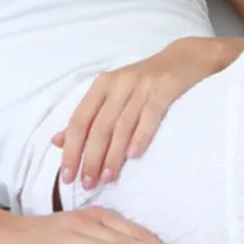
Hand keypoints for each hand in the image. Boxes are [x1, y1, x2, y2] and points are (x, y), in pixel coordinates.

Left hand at [52, 36, 243, 190]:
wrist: (185, 58)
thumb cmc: (145, 82)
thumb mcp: (112, 94)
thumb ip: (87, 117)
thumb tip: (57, 141)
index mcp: (102, 85)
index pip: (80, 121)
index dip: (71, 150)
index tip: (66, 177)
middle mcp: (119, 83)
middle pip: (99, 126)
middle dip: (91, 158)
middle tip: (87, 184)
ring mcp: (142, 85)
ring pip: (122, 125)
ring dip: (113, 155)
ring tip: (108, 179)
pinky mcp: (165, 88)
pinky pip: (150, 114)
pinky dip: (140, 136)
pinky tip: (134, 156)